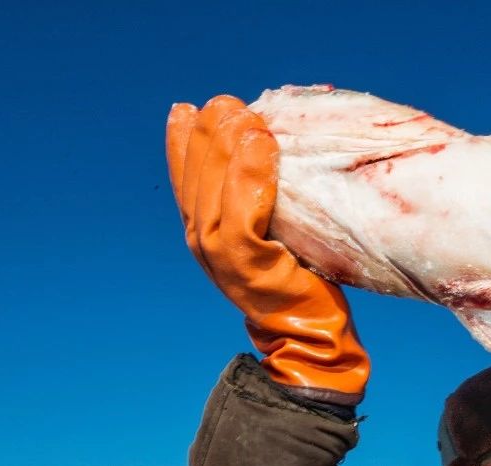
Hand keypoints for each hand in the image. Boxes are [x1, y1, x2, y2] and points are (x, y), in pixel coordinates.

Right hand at [167, 96, 369, 403]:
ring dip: (226, 149)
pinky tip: (261, 147)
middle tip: (224, 103)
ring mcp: (221, 256)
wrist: (308, 338)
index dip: (182, 142)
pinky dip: (250, 177)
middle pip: (195, 178)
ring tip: (243, 116)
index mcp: (204, 234)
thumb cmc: (300, 285)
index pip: (184, 179)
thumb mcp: (274, 235)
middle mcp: (203, 242)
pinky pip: (243, 213)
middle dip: (207, 134)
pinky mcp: (248, 265)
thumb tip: (266, 154)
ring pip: (214, 191)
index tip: (190, 108)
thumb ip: (259, 203)